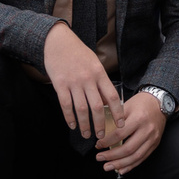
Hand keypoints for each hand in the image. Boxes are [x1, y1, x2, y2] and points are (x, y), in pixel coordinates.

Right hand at [43, 22, 119, 139]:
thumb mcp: (94, 63)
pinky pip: (66, 105)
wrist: (58, 41)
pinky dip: (70, 117)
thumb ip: (100, 81)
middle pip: (97, 107)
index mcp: (99, 73)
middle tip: (102, 136)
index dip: (118, 112)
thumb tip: (107, 102)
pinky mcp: (60, 84)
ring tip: (86, 134)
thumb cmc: (78, 53)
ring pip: (81, 109)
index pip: (112, 96)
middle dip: (100, 124)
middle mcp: (88, 79)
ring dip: (85, 124)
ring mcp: (73, 82)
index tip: (121, 124)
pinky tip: (72, 125)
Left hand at [97, 90, 165, 174]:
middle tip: (99, 158)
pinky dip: (131, 165)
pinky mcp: (154, 144)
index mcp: (138, 118)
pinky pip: (142, 158)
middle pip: (128, 148)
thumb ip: (115, 119)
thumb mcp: (127, 105)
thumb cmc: (142, 103)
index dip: (107, 142)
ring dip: (120, 164)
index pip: (120, 134)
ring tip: (107, 166)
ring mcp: (152, 139)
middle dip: (111, 156)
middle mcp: (147, 130)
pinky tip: (121, 169)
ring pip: (135, 156)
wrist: (160, 102)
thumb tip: (102, 132)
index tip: (98, 145)